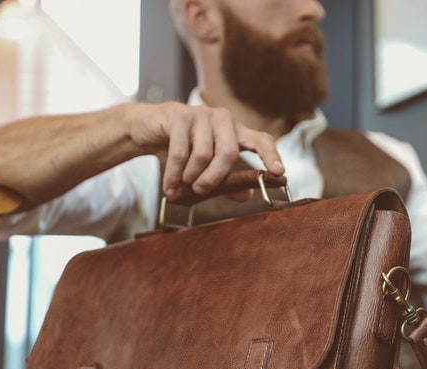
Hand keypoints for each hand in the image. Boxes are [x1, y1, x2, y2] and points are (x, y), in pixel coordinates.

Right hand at [126, 102, 284, 198]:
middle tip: (200, 191)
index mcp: (235, 132)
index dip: (271, 155)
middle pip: (230, 152)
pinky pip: (180, 153)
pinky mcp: (179, 115)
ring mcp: (201, 114)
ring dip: (190, 177)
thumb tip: (248, 196)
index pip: (261, 139)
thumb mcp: (205, 169)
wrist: (148, 130)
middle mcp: (223, 119)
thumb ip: (226, 182)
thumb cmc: (182, 150)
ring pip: (204, 154)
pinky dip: (174, 175)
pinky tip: (169, 187)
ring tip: (180, 187)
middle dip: (215, 178)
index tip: (279, 173)